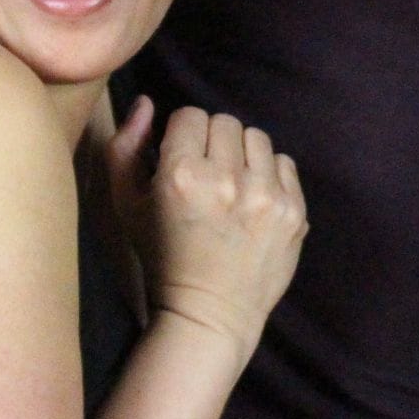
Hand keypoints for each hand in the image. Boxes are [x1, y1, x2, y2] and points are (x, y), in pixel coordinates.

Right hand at [106, 99, 305, 358]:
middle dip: (211, 142)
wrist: (209, 316)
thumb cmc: (161, 259)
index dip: (181, 136)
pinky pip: (284, 163)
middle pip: (225, 122)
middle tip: (205, 175)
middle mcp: (226, 181)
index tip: (180, 160)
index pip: (189, 115)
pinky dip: (268, 175)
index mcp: (180, 176)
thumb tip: (146, 102)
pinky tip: (252, 200)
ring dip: (242, 155)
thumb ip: (125, 148)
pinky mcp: (293, 211)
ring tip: (230, 186)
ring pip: (257, 137)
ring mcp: (266, 196)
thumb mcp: (126, 206)